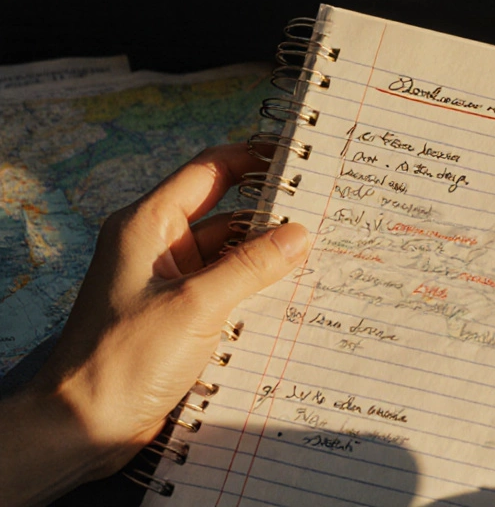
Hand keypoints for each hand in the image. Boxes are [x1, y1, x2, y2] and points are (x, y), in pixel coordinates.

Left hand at [0, 144, 310, 506]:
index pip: (209, 171)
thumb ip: (251, 266)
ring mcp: (169, 283)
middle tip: (326, 210)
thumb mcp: (196, 306)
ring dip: (269, 259)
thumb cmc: (124, 359)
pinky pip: (227, 290)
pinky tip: (295, 296)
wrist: (82, 426)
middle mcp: (158, 247)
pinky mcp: (180, 317)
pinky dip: (257, 291)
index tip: (299, 155)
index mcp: (149, 225)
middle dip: (272, 214)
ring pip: (231, 256)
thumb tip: (300, 235)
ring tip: (323, 255)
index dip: (253, 156)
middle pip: (226, 213)